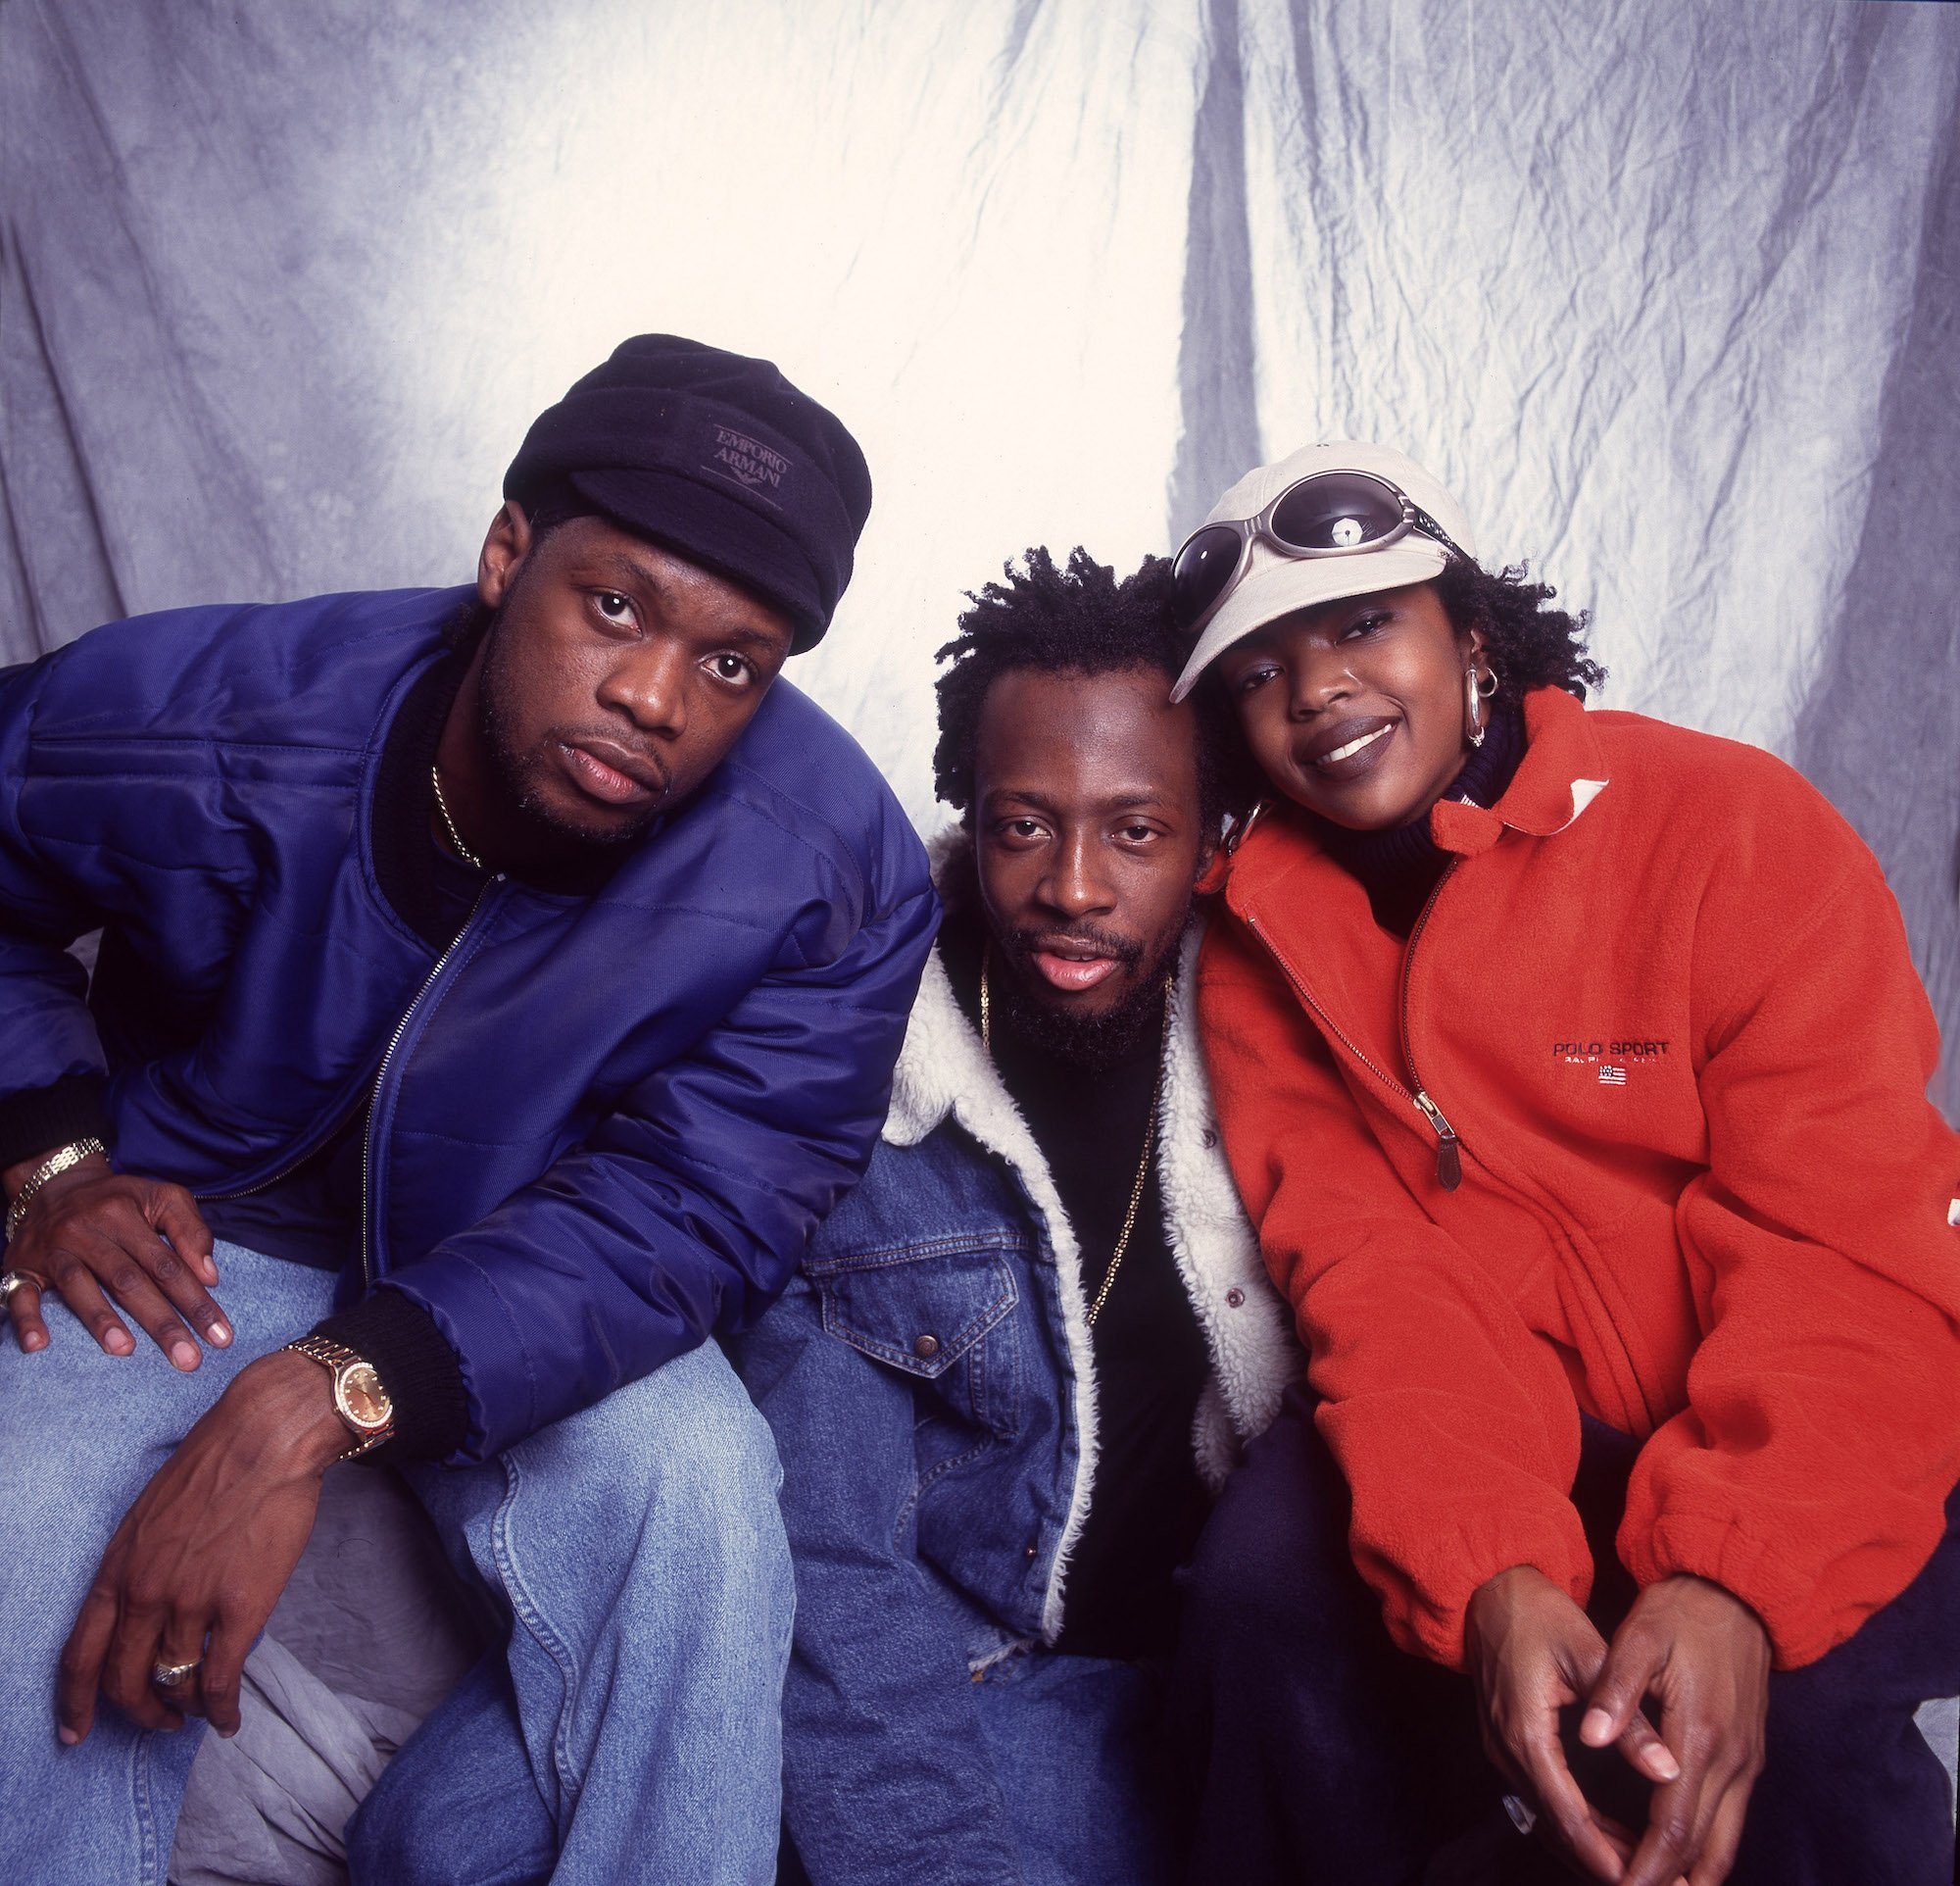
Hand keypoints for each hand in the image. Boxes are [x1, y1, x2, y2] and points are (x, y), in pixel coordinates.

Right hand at [3, 1150, 228, 1367]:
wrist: (54, 1184)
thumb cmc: (119, 1200)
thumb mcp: (162, 1197)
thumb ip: (192, 1230)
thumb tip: (210, 1276)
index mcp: (126, 1214)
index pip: (167, 1264)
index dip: (196, 1300)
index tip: (220, 1335)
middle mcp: (89, 1231)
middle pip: (129, 1281)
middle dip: (162, 1322)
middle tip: (188, 1359)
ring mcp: (54, 1249)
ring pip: (79, 1286)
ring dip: (101, 1319)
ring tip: (126, 1350)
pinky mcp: (23, 1265)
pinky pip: (21, 1293)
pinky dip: (27, 1319)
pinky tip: (39, 1346)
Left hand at [56, 1349, 348, 1741]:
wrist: (267, 1438)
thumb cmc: (215, 1465)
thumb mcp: (149, 1516)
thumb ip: (139, 1567)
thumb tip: (147, 1612)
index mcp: (117, 1568)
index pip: (79, 1655)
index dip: (75, 1703)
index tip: (75, 1733)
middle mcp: (145, 1593)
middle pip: (124, 1681)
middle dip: (140, 1712)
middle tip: (158, 1722)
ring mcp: (191, 1603)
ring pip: (175, 1684)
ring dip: (184, 1709)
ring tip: (197, 1712)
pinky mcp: (240, 1608)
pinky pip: (220, 1680)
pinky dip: (222, 1710)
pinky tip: (229, 1719)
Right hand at [1465, 1565, 1681, 1880]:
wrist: (1487, 1588)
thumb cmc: (1537, 1614)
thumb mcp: (1589, 1656)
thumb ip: (1628, 1719)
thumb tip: (1668, 1770)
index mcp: (1526, 1732)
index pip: (1568, 1814)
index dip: (1604, 1854)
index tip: (1638, 1879)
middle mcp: (1507, 1750)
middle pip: (1556, 1826)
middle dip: (1602, 1861)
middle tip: (1651, 1880)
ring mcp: (1500, 1747)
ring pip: (1546, 1817)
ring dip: (1589, 1845)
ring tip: (1638, 1865)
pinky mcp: (1503, 1741)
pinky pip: (1539, 1797)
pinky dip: (1573, 1821)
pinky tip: (1606, 1832)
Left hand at [1577, 1575, 1769, 1885]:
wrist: (1736, 1592)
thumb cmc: (1681, 1613)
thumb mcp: (1639, 1639)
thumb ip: (1617, 1692)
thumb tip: (1592, 1737)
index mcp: (1701, 1735)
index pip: (1675, 1823)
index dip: (1649, 1864)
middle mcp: (1732, 1760)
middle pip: (1704, 1848)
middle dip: (1669, 1880)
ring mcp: (1747, 1762)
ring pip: (1724, 1841)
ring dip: (1690, 1871)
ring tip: (1652, 1885)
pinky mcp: (1748, 1755)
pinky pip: (1729, 1819)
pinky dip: (1703, 1846)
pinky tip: (1677, 1854)